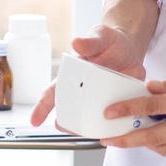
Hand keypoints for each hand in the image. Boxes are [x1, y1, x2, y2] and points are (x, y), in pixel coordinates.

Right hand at [30, 25, 144, 126]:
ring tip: (94, 129)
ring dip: (89, 127)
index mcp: (72, 75)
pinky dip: (112, 125)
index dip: (42, 107)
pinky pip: (110, 119)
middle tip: (70, 126)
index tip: (34, 122)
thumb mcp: (101, 37)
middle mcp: (82, 91)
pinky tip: (116, 127)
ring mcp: (98, 99)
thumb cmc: (109, 42)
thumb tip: (77, 42)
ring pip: (87, 120)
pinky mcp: (115, 103)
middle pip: (68, 112)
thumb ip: (90, 41)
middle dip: (67, 122)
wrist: (131, 47)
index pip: (52, 92)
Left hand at [97, 58, 165, 154]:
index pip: (151, 109)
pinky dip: (165, 145)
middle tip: (108, 138)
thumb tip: (152, 90)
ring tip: (129, 136)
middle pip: (152, 137)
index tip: (110, 113)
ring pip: (165, 149)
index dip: (127, 110)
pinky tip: (157, 135)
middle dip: (126, 139)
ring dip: (144, 144)